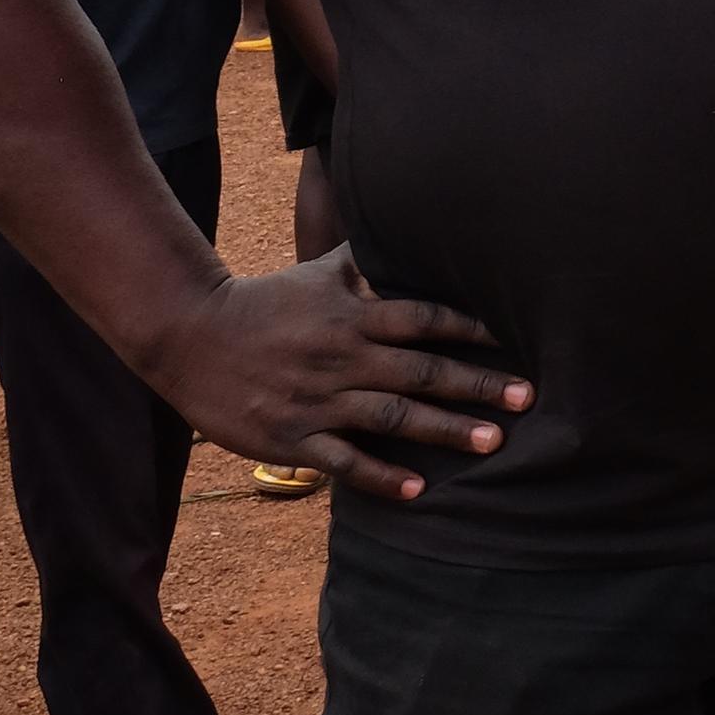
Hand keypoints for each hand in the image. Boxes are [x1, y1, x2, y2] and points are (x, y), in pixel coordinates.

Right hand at [135, 246, 530, 500]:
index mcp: (351, 317)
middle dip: (476, 384)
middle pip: (420, 371)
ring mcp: (317, 400)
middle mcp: (341, 357)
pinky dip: (381, 476)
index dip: (469, 328)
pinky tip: (418, 490)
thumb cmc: (264, 304)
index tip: (514, 340)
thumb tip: (408, 224)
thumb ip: (367, 261)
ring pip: (392, 417)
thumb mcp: (317, 274)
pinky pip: (343, 461)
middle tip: (527, 397)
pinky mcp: (292, 436)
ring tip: (493, 443)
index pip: (422, 319)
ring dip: (444, 430)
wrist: (187, 336)